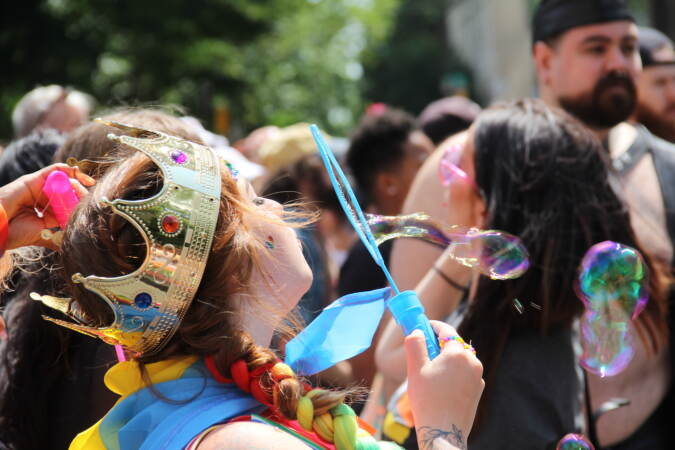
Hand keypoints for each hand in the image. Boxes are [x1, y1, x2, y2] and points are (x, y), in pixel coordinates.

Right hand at [0, 164, 94, 249]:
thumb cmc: (15, 233)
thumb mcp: (43, 236)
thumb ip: (57, 239)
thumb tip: (73, 246)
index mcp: (48, 212)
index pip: (70, 205)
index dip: (81, 205)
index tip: (91, 209)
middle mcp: (45, 198)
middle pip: (70, 192)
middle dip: (82, 194)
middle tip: (88, 201)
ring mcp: (40, 188)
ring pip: (66, 180)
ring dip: (79, 183)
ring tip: (86, 189)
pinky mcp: (35, 179)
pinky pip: (56, 169)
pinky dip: (71, 170)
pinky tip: (81, 177)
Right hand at [405, 321, 483, 449]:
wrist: (444, 431)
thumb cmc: (428, 399)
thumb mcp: (415, 369)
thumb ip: (415, 345)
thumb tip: (417, 331)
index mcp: (458, 353)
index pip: (446, 331)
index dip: (433, 326)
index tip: (423, 326)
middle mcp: (472, 362)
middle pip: (454, 345)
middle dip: (439, 344)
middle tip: (423, 350)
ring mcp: (478, 377)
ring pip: (460, 359)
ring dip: (447, 359)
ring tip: (430, 370)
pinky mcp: (478, 390)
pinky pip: (465, 373)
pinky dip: (454, 372)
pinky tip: (441, 384)